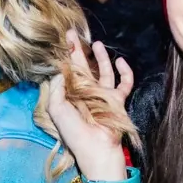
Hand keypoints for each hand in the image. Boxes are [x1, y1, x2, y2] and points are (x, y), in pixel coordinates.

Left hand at [42, 32, 131, 182]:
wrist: (97, 149)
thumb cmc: (74, 132)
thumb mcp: (57, 108)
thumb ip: (57, 87)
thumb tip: (61, 69)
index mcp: (70, 96)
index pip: (67, 72)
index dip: (65, 57)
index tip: (62, 40)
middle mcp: (86, 93)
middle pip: (83, 67)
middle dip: (78, 51)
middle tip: (73, 34)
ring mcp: (103, 95)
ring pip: (104, 72)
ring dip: (100, 58)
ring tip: (96, 43)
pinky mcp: (118, 99)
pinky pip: (125, 83)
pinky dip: (125, 72)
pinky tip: (121, 61)